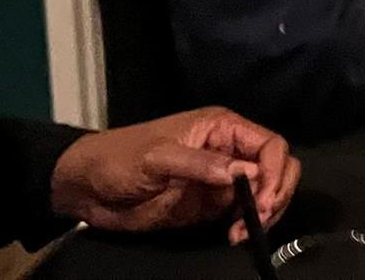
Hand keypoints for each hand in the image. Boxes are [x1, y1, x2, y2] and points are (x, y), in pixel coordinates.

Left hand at [49, 106, 297, 244]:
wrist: (88, 186)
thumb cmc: (120, 159)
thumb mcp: (158, 156)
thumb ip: (202, 164)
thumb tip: (248, 174)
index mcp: (221, 127)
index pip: (269, 144)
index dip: (274, 171)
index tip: (263, 201)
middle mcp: (228, 151)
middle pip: (276, 167)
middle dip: (276, 192)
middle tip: (258, 219)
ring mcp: (221, 180)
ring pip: (265, 192)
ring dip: (264, 213)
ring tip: (242, 233)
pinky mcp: (210, 206)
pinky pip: (243, 213)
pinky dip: (248, 226)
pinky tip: (234, 236)